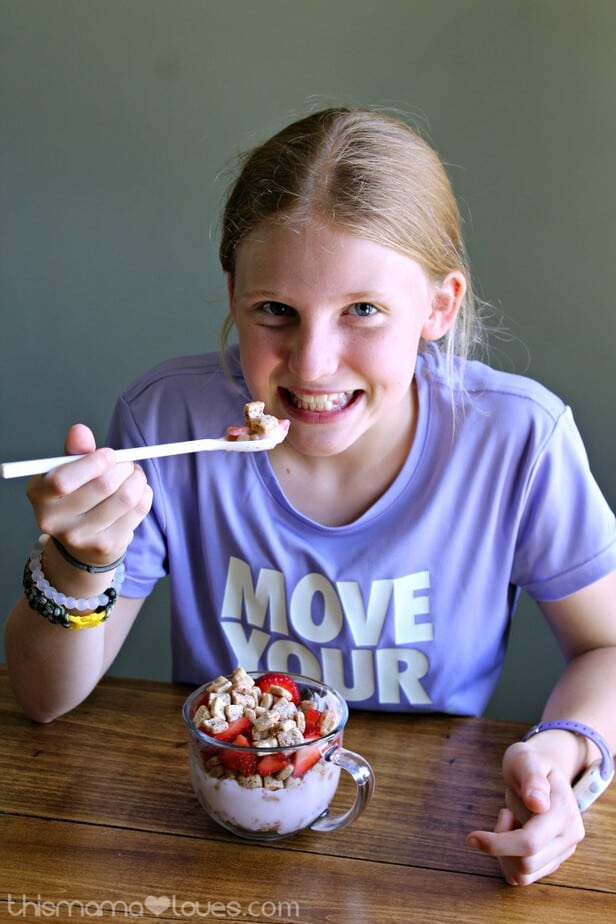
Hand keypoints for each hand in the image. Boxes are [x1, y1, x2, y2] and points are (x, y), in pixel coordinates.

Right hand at [26, 423, 152, 567]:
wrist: (81, 542)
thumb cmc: (76, 495)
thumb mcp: (69, 471)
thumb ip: (75, 451)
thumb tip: (80, 431)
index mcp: (39, 494)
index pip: (62, 480)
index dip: (93, 463)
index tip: (110, 454)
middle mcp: (53, 520)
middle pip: (102, 486)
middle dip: (123, 467)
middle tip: (127, 463)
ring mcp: (80, 537)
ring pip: (126, 498)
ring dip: (138, 479)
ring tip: (134, 475)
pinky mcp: (106, 546)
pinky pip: (138, 511)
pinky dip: (144, 494)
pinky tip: (138, 492)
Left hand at [466, 741, 584, 885]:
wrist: (542, 771)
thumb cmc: (530, 763)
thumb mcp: (526, 760)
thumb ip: (532, 779)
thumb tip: (538, 803)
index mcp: (564, 812)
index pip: (530, 843)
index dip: (498, 844)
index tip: (472, 836)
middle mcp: (570, 836)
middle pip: (526, 864)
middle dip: (502, 843)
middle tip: (505, 813)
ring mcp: (563, 851)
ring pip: (524, 875)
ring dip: (505, 853)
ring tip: (511, 822)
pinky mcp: (553, 860)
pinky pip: (523, 876)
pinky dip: (509, 860)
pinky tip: (513, 835)